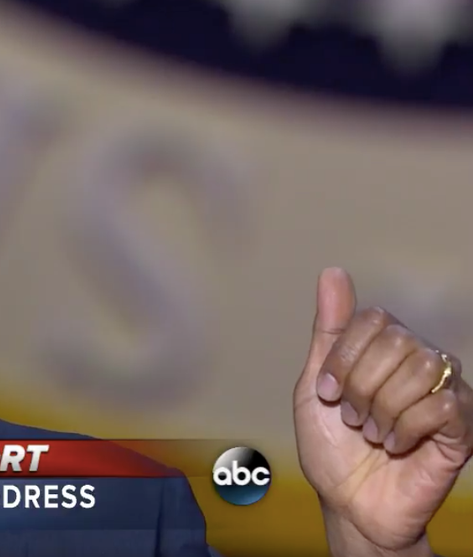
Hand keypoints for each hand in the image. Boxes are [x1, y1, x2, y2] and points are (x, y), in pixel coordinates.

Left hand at [294, 268, 472, 555]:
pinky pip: (442, 405)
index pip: (373, 319)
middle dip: (362, 386)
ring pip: (422, 369)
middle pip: (397, 342)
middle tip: (354, 418)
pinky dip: (406, 428)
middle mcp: (420, 361)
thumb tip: (333, 273)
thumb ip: (328, 331)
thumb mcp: (316, 385)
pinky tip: (397, 444)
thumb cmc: (333, 447)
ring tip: (375, 432)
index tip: (329, 393)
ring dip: (383, 408)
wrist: (349, 502)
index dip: (344, 359)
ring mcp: (444, 391)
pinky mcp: (461, 426)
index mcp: (384, 347)